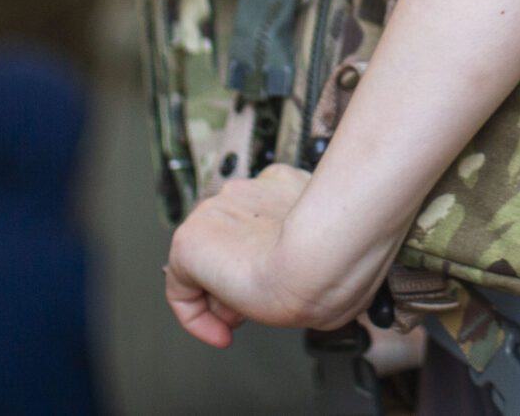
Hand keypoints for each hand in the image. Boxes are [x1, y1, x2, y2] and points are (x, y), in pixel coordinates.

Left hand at [165, 165, 377, 341]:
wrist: (322, 258)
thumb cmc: (340, 257)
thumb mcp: (333, 245)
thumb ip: (316, 245)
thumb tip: (313, 272)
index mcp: (286, 187)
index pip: (261, 221)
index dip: (264, 258)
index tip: (275, 287)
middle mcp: (248, 193)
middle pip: (232, 241)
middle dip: (242, 278)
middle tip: (257, 306)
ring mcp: (216, 211)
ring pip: (208, 261)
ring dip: (223, 294)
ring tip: (243, 319)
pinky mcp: (189, 239)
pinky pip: (180, 285)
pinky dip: (194, 315)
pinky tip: (216, 331)